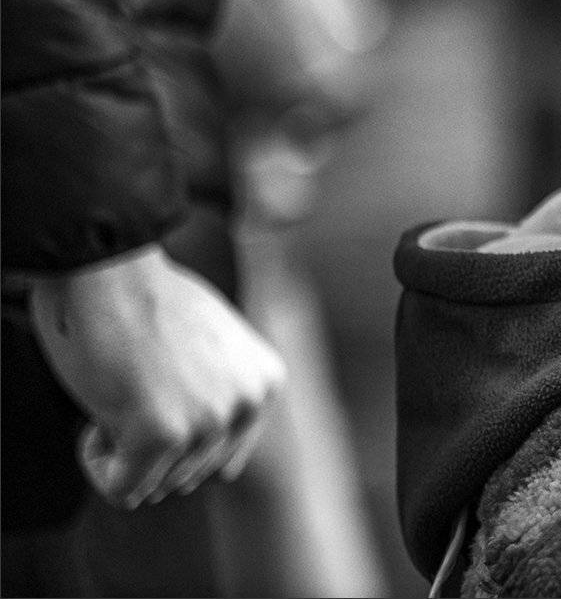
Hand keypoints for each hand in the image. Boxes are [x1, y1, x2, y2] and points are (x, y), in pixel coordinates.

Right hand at [29, 244, 285, 508]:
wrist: (107, 267)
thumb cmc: (147, 299)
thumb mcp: (215, 345)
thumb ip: (226, 394)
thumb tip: (224, 461)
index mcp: (266, 382)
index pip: (223, 457)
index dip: (178, 433)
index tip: (158, 383)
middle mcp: (249, 402)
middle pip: (189, 473)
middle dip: (150, 443)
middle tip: (131, 383)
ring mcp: (209, 419)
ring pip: (156, 484)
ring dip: (125, 450)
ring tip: (120, 388)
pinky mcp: (163, 433)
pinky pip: (123, 489)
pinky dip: (99, 463)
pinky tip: (99, 412)